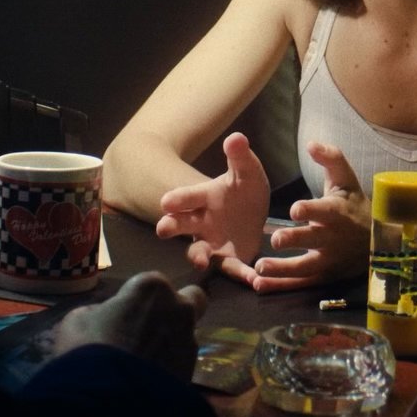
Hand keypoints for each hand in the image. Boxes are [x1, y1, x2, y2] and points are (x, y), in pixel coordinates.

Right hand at [51, 271, 206, 379]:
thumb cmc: (87, 348)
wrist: (105, 401)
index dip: (136, 300)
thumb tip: (109, 319)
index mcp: (152, 287)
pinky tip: (145, 385)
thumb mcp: (77, 320)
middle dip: (175, 311)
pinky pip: (179, 366)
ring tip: (139, 367)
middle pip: (191, 301)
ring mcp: (189, 343)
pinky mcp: (192, 375)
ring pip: (184, 337)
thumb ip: (101, 312)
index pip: (150, 284)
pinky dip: (166, 371)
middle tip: (149, 330)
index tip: (121, 316)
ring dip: (168, 346)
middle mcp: (179, 310)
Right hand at [155, 131, 270, 287]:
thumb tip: (236, 137)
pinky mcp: (228, 258)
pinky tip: (252, 279)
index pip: (186, 197)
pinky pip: (231, 268)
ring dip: (198, 256)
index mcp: (203, 197)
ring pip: (199, 251)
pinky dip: (240, 274)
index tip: (167, 201)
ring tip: (201, 263)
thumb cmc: (243, 189)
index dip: (177, 199)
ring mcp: (212, 242)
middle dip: (171, 226)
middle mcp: (201, 221)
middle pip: (180, 224)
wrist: (253, 212)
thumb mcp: (247, 171)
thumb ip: (241, 157)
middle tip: (163, 228)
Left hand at [252, 140, 370, 292]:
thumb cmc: (355, 205)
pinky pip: (300, 283)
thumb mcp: (347, 178)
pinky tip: (259, 285)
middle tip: (276, 240)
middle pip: (312, 240)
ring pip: (304, 268)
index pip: (323, 211)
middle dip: (295, 240)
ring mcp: (327, 260)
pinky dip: (280, 286)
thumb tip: (312, 143)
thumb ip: (331, 158)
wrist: (379, 241)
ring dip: (282, 270)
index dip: (309, 210)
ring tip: (259, 269)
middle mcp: (331, 238)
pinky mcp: (323, 277)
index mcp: (336, 212)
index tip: (295, 209)